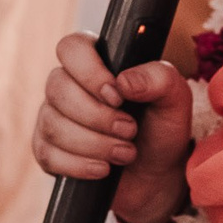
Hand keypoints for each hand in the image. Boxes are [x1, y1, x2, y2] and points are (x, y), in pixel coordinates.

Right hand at [33, 32, 194, 222]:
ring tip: (125, 153)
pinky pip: (47, 155)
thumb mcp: (174, 99)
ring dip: (93, 144)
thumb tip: (124, 81)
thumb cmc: (162, 128)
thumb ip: (158, 79)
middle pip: (58, 89)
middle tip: (130, 130)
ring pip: (52, 124)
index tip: (117, 96)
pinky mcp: (48, 149)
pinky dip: (79, 165)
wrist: (155, 175)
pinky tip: (102, 169)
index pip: (71, 48)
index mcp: (96, 61)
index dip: (89, 72)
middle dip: (97, 116)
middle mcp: (67, 84)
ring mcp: (53, 117)